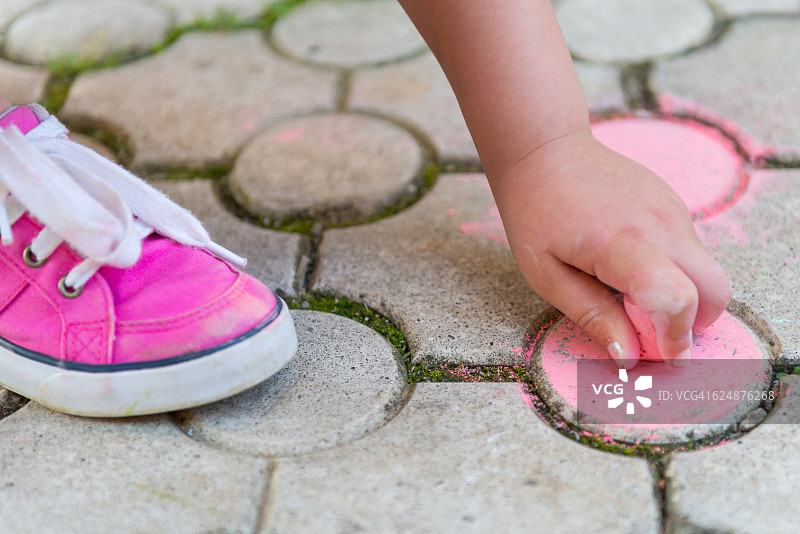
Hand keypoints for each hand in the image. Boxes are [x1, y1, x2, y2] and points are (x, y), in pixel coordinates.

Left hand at [490, 130, 731, 368]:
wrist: (544, 150)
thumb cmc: (536, 212)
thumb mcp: (547, 275)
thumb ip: (592, 316)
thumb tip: (629, 357)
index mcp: (623, 243)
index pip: (677, 297)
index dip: (675, 336)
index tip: (659, 354)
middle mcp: (660, 223)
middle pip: (714, 288)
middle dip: (695, 323)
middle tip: (653, 334)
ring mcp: (672, 209)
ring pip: (705, 269)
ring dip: (683, 296)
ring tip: (630, 296)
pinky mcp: (672, 204)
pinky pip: (690, 249)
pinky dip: (675, 271)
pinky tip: (632, 268)